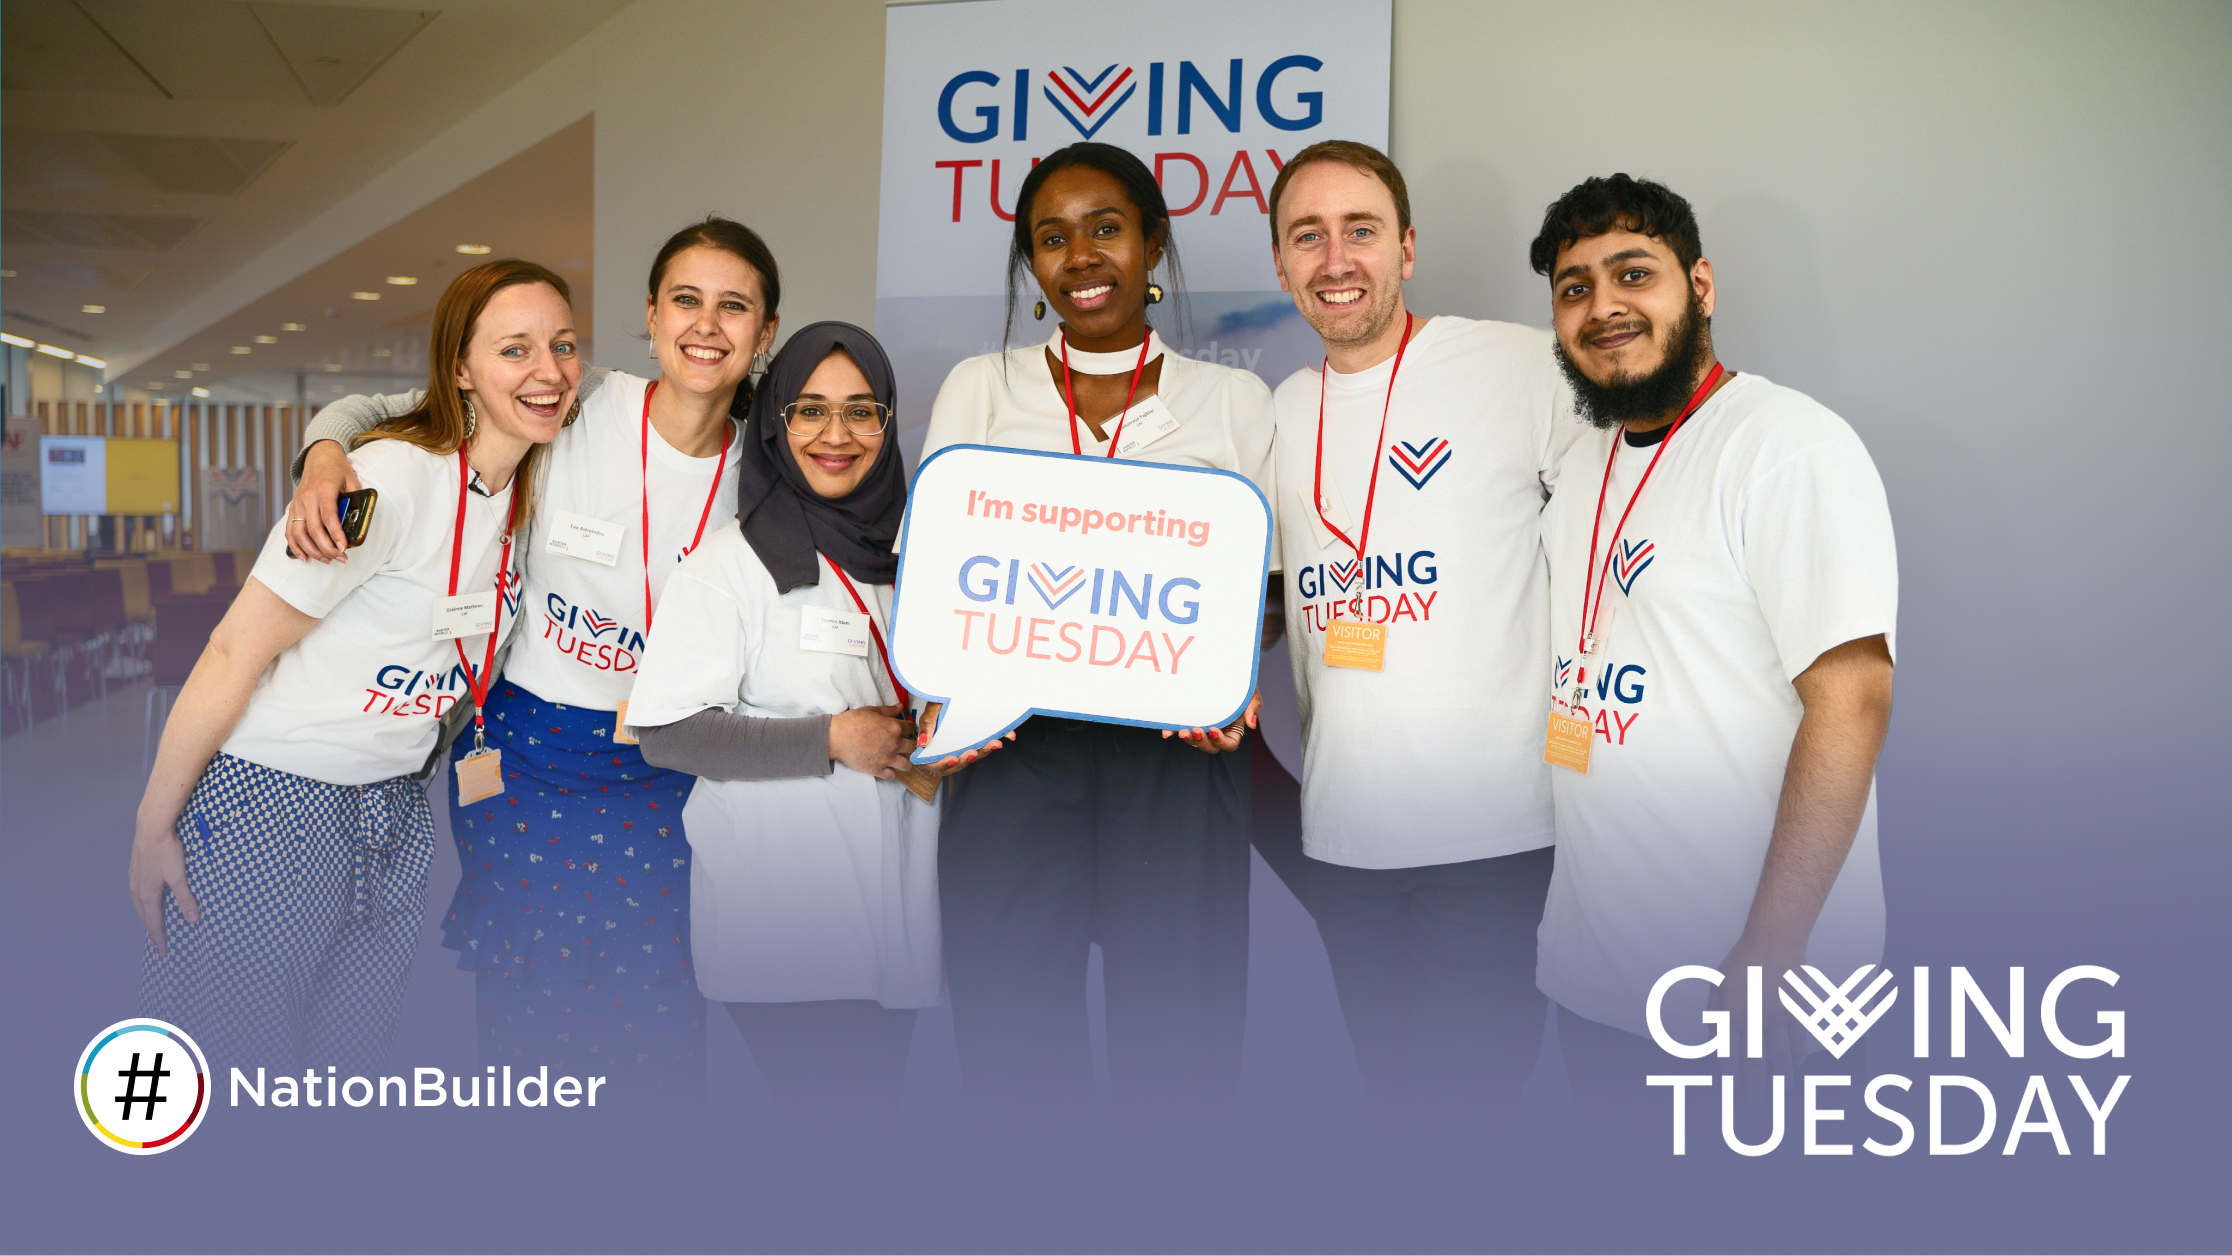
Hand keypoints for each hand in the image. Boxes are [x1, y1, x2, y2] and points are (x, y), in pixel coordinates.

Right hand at [129, 821, 198, 954]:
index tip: (164, 952)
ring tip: (152, 924)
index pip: (154, 923)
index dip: (159, 938)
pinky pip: (138, 892)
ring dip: (146, 916)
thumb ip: (185, 899)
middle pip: (144, 916)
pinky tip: (147, 899)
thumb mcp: (179, 876)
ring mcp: (135, 877)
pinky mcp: (136, 868)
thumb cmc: (166, 850)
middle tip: (158, 943)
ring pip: (139, 904)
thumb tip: (192, 920)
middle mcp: (137, 888)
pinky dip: (143, 902)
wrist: (152, 825)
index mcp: (148, 893)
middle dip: (152, 930)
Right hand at [285, 440, 360, 561]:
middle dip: (326, 548)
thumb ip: (356, 500)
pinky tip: (305, 557)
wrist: (319, 457)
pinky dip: (295, 546)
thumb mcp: (352, 481)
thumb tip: (359, 523)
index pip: (328, 516)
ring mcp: (298, 503)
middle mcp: (308, 497)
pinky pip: (290, 530)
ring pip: (299, 533)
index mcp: (324, 489)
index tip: (344, 548)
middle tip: (340, 558)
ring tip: (326, 560)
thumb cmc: (338, 470)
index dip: (335, 534)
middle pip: (313, 529)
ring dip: (312, 550)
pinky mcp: (293, 508)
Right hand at [828, 705, 916, 778]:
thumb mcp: (871, 710)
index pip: (911, 728)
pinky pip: (892, 776)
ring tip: (899, 759)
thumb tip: (901, 707)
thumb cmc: (852, 721)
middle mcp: (894, 744)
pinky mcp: (877, 769)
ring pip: (906, 765)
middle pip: (912, 747)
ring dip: (905, 762)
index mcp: (894, 727)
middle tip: (904, 744)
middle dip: (909, 744)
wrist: (837, 737)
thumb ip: (888, 710)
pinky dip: (891, 773)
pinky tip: (887, 768)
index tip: (904, 729)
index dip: (908, 728)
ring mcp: (887, 758)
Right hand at [915, 700, 1013, 773]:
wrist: (955, 690)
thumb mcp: (931, 711)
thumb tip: (923, 742)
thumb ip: (927, 724)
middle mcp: (949, 750)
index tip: (953, 758)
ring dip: (984, 751)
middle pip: (957, 763)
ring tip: (994, 744)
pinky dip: (997, 741)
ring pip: (974, 755)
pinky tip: (1008, 736)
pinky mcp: (977, 740)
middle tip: (973, 752)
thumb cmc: (940, 703)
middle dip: (967, 759)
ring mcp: (964, 746)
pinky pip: (986, 745)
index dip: (944, 764)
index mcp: (934, 748)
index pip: (936, 763)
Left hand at [1163, 690, 1258, 753]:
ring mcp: (1203, 726)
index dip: (1221, 741)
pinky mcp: (1190, 718)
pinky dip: (1173, 731)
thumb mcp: (1250, 695)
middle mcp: (1217, 731)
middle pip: (1210, 746)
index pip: (1229, 744)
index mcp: (1233, 730)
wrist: (1225, 671)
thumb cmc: (1241, 685)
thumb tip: (1252, 724)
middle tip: (1196, 730)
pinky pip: (1180, 728)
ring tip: (1182, 732)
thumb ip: (1253, 708)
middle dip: (1202, 742)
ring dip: (1188, 739)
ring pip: (1194, 740)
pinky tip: (1167, 732)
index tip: (1214, 729)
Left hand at [1706, 930, 1812, 1075]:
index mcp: (1730, 1013)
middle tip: (1757, 1103)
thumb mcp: (1715, 986)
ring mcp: (1776, 1018)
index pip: (1727, 1053)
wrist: (1773, 943)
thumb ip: (1714, 1016)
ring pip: (1779, 1057)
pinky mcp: (1797, 1013)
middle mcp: (1752, 1020)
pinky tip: (1797, 1064)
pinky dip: (1798, 1056)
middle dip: (1755, 1085)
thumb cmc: (1742, 963)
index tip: (1732, 1086)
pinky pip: (1799, 1042)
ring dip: (1782, 1077)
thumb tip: (1713, 1043)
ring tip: (1784, 1089)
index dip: (1729, 1073)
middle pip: (1753, 1061)